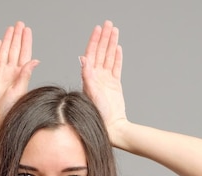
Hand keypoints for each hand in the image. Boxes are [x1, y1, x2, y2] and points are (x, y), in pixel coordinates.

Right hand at [0, 21, 38, 127]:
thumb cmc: (9, 111)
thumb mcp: (19, 91)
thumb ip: (25, 74)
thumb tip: (35, 60)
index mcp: (20, 76)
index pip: (24, 54)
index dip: (26, 41)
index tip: (27, 31)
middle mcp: (10, 72)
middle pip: (15, 50)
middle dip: (17, 36)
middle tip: (20, 24)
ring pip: (4, 51)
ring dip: (8, 40)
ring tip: (11, 28)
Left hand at [80, 20, 127, 141]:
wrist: (111, 126)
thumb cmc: (98, 114)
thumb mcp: (91, 93)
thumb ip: (87, 76)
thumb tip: (83, 59)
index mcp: (89, 77)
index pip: (91, 53)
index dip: (95, 40)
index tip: (98, 29)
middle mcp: (97, 76)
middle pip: (101, 52)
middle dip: (105, 37)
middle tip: (109, 24)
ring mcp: (106, 80)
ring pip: (109, 57)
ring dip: (112, 44)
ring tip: (115, 31)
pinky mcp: (115, 84)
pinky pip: (116, 67)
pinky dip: (117, 57)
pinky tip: (117, 48)